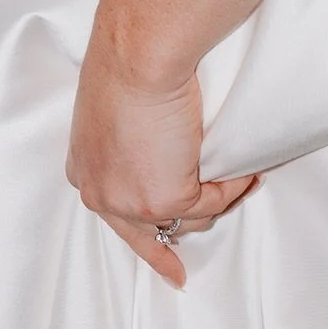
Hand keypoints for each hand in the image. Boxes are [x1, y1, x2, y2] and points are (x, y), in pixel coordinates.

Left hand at [67, 50, 255, 287]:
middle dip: (166, 247)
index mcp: (85, 169)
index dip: (137, 233)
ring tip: (235, 174)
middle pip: (144, 231)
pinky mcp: (165, 199)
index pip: (113, 213)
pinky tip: (243, 171)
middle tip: (178, 272)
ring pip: (186, 216)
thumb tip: (156, 155)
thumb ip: (125, 146)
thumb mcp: (111, 113)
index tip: (157, 257)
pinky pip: (212, 202)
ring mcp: (131, 202)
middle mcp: (100, 193)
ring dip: (213, 198)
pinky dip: (232, 187)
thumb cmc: (126, 66)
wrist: (138, 55)